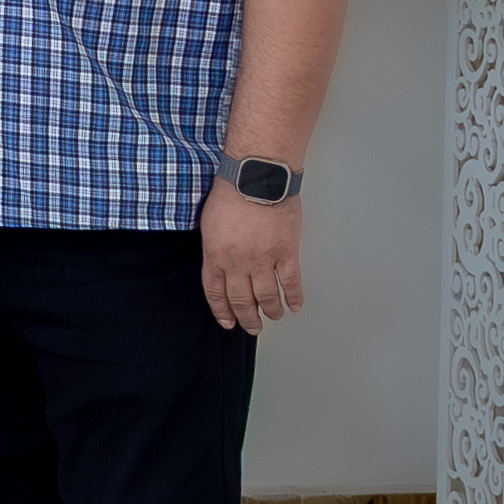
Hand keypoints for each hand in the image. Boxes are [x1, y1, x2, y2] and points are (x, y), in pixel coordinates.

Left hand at [200, 181, 305, 333]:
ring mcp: (263, 259)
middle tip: (251, 327)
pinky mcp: (286, 252)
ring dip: (270, 312)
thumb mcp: (209, 223)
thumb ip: (214, 247)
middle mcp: (238, 262)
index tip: (227, 322)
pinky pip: (291, 282)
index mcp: (216, 255)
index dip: (222, 311)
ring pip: (266, 296)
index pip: (216, 292)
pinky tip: (294, 306)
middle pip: (241, 299)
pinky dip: (293, 297)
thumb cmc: (231, 192)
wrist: (256, 177)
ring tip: (272, 318)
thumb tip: (219, 264)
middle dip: (246, 318)